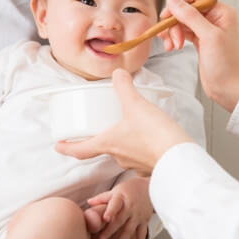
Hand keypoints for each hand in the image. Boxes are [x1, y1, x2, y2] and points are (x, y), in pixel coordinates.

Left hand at [56, 68, 192, 174]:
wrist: (179, 158)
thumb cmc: (155, 135)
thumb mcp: (136, 104)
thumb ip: (125, 87)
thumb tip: (117, 73)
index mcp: (109, 143)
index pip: (80, 150)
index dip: (66, 147)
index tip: (58, 145)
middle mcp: (118, 156)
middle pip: (102, 148)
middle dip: (98, 138)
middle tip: (98, 127)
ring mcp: (134, 163)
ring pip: (121, 152)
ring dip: (121, 141)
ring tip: (127, 126)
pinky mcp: (149, 165)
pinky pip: (139, 155)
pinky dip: (138, 146)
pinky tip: (147, 137)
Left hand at [87, 177, 152, 238]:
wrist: (149, 187)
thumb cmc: (130, 188)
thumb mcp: (116, 190)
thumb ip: (102, 198)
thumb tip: (88, 202)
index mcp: (121, 197)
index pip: (115, 204)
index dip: (111, 211)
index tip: (105, 218)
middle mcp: (130, 207)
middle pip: (120, 220)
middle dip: (111, 231)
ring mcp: (138, 215)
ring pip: (129, 230)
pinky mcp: (144, 221)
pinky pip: (142, 234)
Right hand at [159, 0, 238, 111]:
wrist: (228, 88)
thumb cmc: (226, 65)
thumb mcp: (208, 37)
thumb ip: (190, 16)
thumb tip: (174, 0)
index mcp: (221, 11)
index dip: (179, 4)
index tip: (167, 16)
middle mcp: (214, 18)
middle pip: (185, 9)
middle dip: (174, 22)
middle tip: (169, 36)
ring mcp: (206, 29)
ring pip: (181, 21)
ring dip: (172, 32)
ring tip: (173, 45)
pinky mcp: (199, 40)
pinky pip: (182, 32)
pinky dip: (174, 38)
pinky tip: (173, 46)